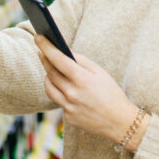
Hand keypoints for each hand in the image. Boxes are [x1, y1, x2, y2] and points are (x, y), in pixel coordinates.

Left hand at [35, 34, 149, 150]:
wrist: (119, 122)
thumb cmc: (112, 93)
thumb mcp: (100, 72)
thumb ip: (82, 60)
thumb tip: (66, 52)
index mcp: (82, 79)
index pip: (58, 59)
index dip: (46, 47)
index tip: (38, 37)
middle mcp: (72, 94)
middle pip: (50, 72)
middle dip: (44, 59)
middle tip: (41, 50)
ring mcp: (68, 107)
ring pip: (49, 87)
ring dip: (48, 76)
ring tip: (51, 69)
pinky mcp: (68, 117)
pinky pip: (58, 101)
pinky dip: (61, 92)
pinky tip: (67, 89)